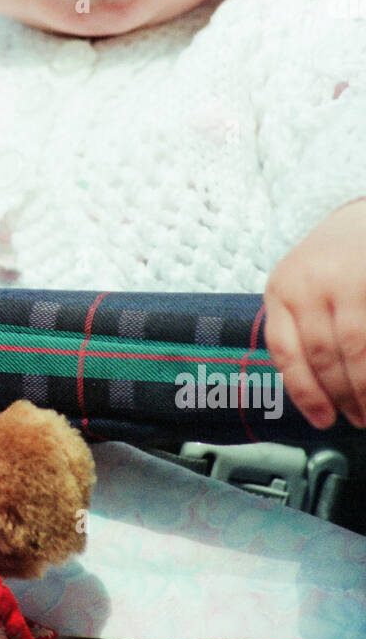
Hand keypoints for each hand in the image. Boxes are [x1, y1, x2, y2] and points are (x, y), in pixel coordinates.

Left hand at [263, 199, 365, 428]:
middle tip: (358, 419)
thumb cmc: (332, 263)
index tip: (322, 420)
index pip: (285, 351)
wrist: (361, 218)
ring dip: (364, 388)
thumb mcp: (300, 287)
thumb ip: (297, 330)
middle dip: (342, 396)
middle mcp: (308, 282)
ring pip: (354, 349)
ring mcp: (345, 280)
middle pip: (322, 355)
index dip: (304, 393)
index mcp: (281, 289)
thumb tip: (311, 394)